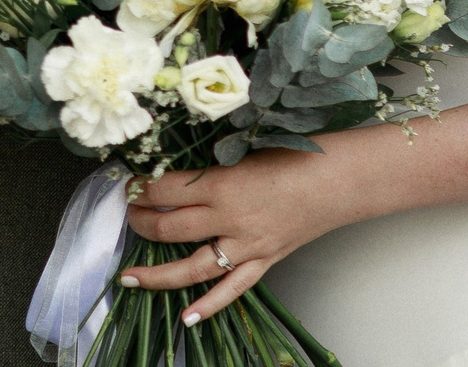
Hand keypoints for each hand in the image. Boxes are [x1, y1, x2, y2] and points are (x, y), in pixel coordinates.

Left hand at [122, 150, 349, 324]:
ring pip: (192, 267)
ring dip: (158, 274)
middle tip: (128, 215)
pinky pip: (232, 289)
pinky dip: (209, 306)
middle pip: (170, 228)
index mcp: (222, 184)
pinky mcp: (264, 260)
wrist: (338, 179)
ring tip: (130, 277)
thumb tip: (171, 167)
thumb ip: (210, 163)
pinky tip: (187, 318)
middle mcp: (230, 219)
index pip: (165, 190)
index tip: (128, 185)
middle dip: (141, 222)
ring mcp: (247, 246)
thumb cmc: (294, 154)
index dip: (140, 188)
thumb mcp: (244, 149)